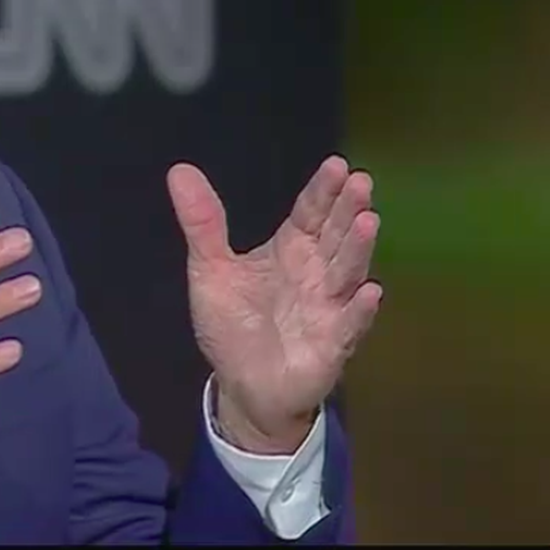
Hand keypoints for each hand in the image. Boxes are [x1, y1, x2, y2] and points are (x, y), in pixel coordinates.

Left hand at [168, 156, 381, 453]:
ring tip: (368, 221)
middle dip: (348, 209)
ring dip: (358, 249)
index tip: (337, 164)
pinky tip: (370, 291)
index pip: (310, 213)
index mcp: (290, 250)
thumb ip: (202, 224)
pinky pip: (349, 326)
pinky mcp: (332, 345)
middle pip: (335, 235)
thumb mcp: (210, 271)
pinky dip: (360, 310)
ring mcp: (329, 307)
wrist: (242, 385)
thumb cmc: (233, 325)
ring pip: (347, 272)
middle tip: (361, 182)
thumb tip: (178, 170)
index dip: (323, 191)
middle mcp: (316, 273)